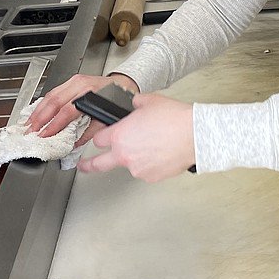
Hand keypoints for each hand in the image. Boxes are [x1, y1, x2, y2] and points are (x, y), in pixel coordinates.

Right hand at [25, 72, 139, 147]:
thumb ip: (89, 132)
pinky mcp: (72, 80)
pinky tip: (37, 112)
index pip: (67, 111)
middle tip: (30, 131)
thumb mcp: (106, 119)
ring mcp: (75, 80)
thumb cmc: (118, 101)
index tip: (44, 136)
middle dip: (40, 118)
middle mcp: (81, 84)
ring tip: (29, 124)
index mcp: (90, 93)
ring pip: (51, 95)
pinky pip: (54, 91)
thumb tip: (72, 144)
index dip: (54, 125)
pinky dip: (43, 103)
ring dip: (38, 110)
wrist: (124, 85)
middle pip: (54, 101)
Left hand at [78, 93, 194, 181]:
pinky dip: (150, 163)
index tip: (103, 137)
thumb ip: (135, 104)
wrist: (195, 135)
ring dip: (134, 157)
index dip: (103, 136)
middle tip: (83, 166)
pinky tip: (161, 152)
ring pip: (129, 164)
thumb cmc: (175, 119)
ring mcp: (137, 169)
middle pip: (98, 164)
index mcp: (119, 135)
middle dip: (88, 165)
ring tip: (153, 144)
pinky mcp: (151, 177)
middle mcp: (124, 154)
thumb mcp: (149, 101)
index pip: (99, 139)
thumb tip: (133, 105)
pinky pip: (145, 170)